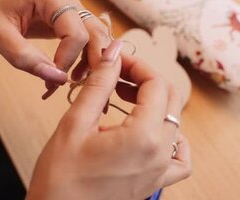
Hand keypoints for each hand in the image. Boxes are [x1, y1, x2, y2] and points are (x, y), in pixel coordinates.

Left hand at [0, 0, 110, 90]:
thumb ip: (25, 58)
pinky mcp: (69, 19)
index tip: (53, 78)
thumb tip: (56, 78)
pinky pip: (87, 38)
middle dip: (91, 61)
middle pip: (95, 32)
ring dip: (91, 61)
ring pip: (96, 36)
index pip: (76, 31)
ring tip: (72, 83)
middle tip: (77, 86)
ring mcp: (71, 8)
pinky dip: (84, 58)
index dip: (69, 58)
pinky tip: (69, 75)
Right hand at [27, 40, 191, 199]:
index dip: (138, 65)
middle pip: (170, 100)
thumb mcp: (75, 123)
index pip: (156, 84)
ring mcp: (160, 171)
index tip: (116, 61)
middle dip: (146, 80)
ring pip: (175, 123)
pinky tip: (153, 133)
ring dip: (155, 104)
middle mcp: (159, 154)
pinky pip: (179, 159)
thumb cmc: (60, 179)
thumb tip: (113, 54)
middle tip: (117, 75)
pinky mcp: (154, 183)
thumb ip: (99, 84)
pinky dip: (174, 140)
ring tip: (124, 99)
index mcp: (143, 136)